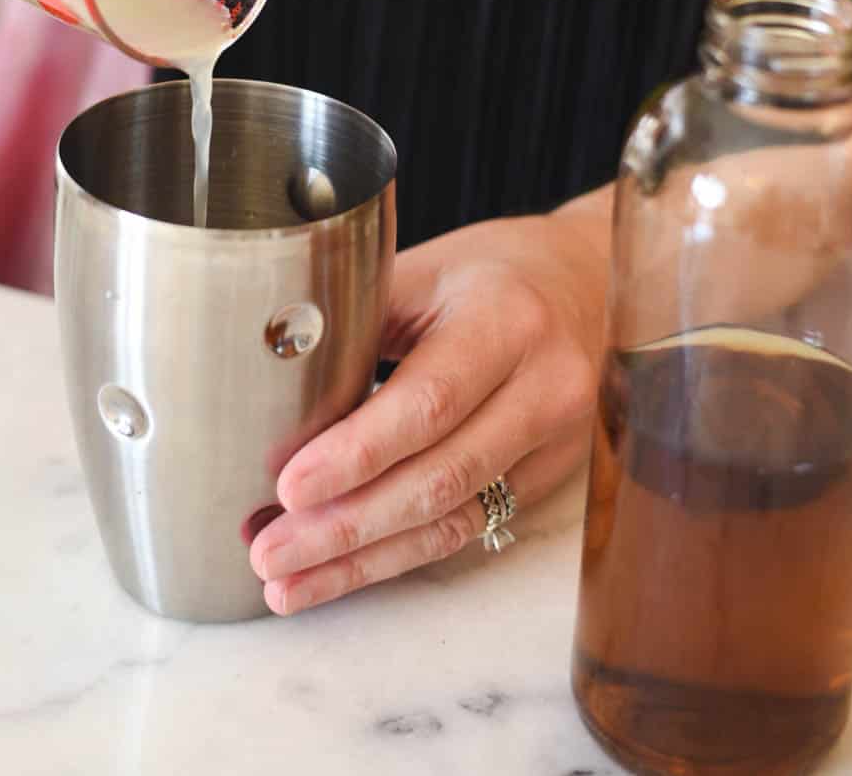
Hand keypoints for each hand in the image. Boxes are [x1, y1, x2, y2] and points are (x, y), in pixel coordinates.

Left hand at [249, 202, 607, 613]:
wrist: (585, 283)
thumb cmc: (487, 271)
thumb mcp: (425, 271)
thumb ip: (359, 321)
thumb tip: (266, 387)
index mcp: (507, 320)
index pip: (428, 403)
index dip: (356, 453)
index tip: (288, 486)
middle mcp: (545, 387)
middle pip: (439, 477)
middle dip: (346, 524)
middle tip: (269, 551)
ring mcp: (555, 442)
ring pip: (451, 520)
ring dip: (362, 559)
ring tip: (286, 580)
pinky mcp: (547, 480)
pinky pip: (466, 529)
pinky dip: (396, 556)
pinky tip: (340, 572)